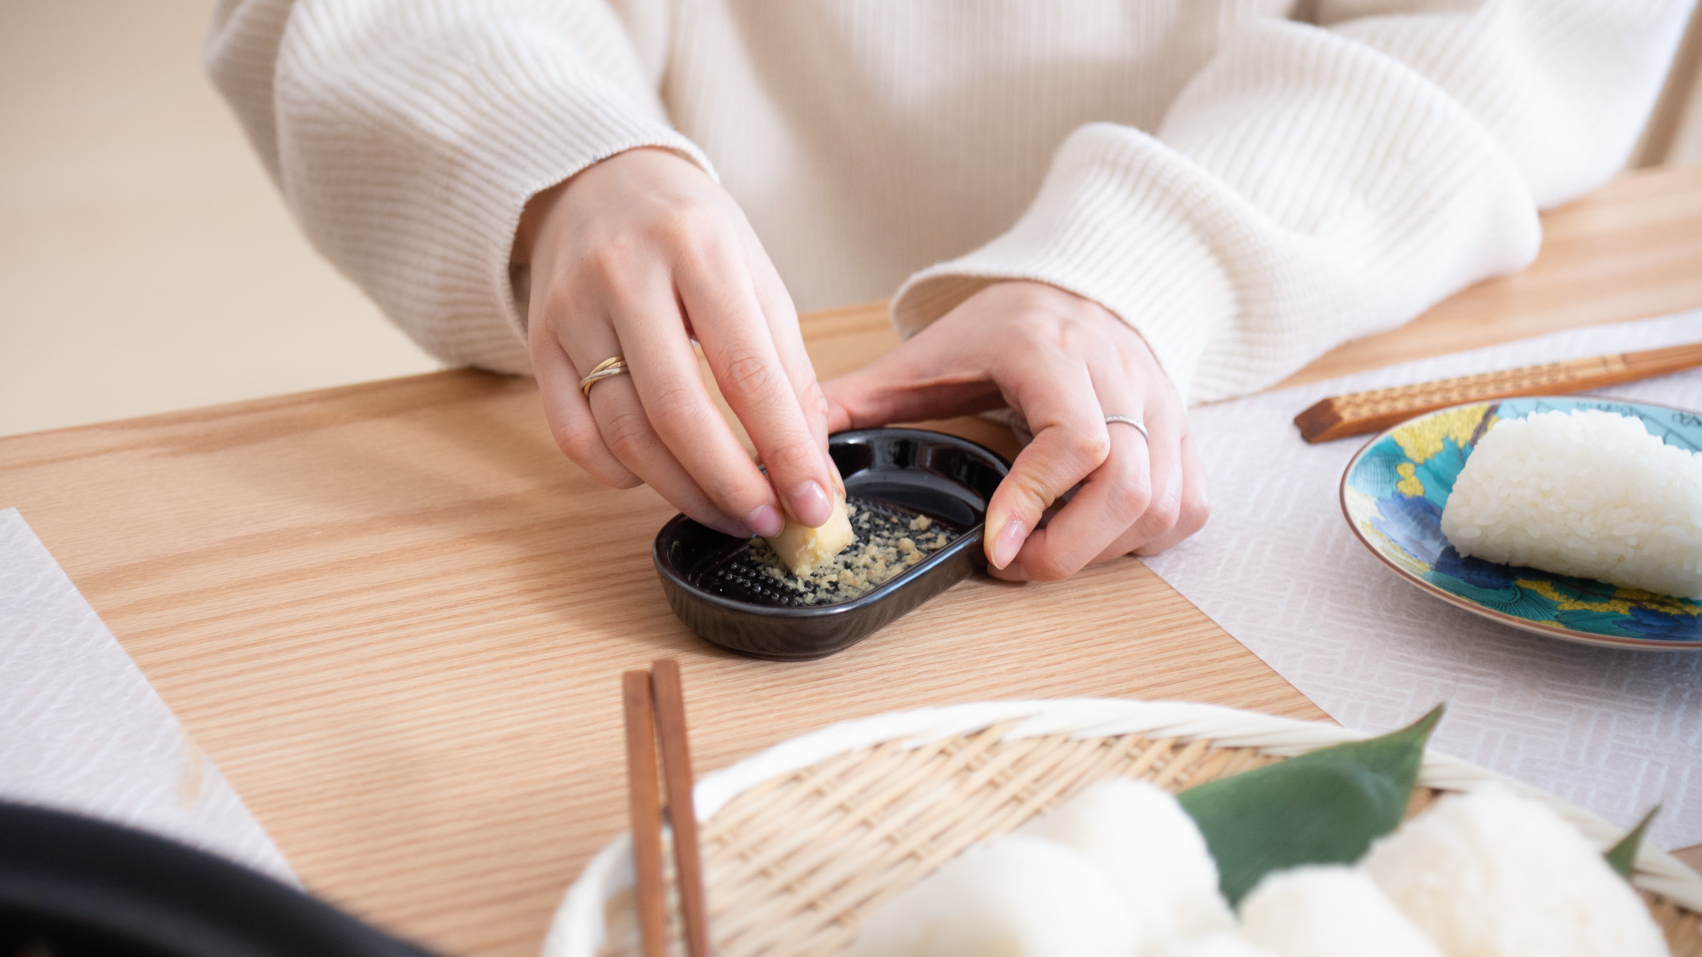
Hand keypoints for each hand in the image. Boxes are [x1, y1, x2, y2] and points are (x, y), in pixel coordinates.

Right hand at [515, 148, 838, 537]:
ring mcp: (572, 309)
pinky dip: (617, 473)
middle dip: (730, 484)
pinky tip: (656, 478)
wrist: (597, 177)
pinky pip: (573, 433)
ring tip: (726, 512)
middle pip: (677, 413)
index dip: (784, 450)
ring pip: (623, 433)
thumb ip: (787, 368)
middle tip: (767, 521)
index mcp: (698, 249)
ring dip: (681, 491)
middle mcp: (625, 274)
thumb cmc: (689, 232)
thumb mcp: (754, 275)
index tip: (813, 503)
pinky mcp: (538, 341)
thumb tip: (810, 465)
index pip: (747, 373)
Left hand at [823, 281, 1207, 579]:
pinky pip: (1189, 504)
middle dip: (1073, 546)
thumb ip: (862, 399)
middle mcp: (1120, 376)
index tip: (997, 550)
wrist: (1082, 285)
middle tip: (1019, 565)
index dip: (1036, 501)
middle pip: (1131, 484)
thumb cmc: (1008, 324)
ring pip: (1164, 501)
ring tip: (1051, 548)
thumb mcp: (931, 352)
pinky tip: (1101, 534)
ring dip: (1109, 547)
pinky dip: (1148, 536)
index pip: (1074, 438)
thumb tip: (787, 443)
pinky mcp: (1185, 432)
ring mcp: (1163, 404)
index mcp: (1052, 351)